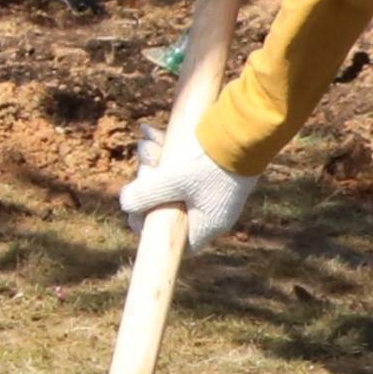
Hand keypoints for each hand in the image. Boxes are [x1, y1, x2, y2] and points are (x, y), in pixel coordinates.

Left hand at [119, 97, 258, 249]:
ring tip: (147, 141)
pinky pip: (184, 165)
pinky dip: (168, 152)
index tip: (136, 213)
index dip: (151, 230)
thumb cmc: (212, 164)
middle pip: (170, 206)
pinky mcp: (215, 169)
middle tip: (144, 162)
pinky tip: (151, 132)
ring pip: (174, 182)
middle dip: (150, 183)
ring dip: (156, 161)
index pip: (176, 241)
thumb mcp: (173, 181)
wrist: (247, 132)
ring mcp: (214, 190)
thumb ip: (146, 194)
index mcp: (207, 225)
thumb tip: (124, 204)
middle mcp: (213, 211)